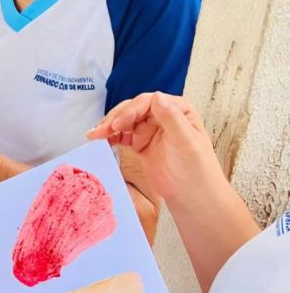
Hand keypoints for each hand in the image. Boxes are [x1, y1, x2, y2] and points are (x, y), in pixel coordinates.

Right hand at [87, 92, 221, 203]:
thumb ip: (171, 118)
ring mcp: (150, 129)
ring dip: (108, 127)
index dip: (130, 110)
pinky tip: (101, 141)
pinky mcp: (141, 143)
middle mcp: (163, 116)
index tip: (118, 124)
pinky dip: (110, 137)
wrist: (192, 197)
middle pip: (132, 109)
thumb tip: (157, 96)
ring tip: (94, 136)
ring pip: (124, 121)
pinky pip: (122, 135)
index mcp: (178, 110)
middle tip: (101, 131)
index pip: (148, 102)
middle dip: (115, 119)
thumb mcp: (186, 142)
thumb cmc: (197, 171)